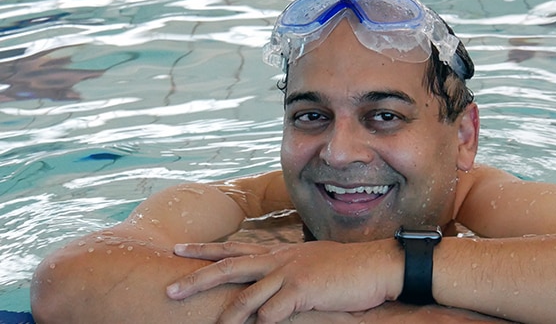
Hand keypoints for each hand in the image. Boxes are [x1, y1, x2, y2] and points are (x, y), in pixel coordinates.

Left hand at [167, 240, 402, 322]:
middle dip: (197, 278)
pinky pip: (275, 312)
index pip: (235, 248)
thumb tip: (273, 284)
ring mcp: (291, 273)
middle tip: (170, 289)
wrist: (376, 265)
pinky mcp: (304, 290)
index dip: (205, 250)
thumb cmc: (346, 267)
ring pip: (248, 294)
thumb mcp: (311, 262)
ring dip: (229, 314)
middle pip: (230, 266)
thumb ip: (288, 270)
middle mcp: (280, 259)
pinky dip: (264, 323)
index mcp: (280, 253)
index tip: (177, 249)